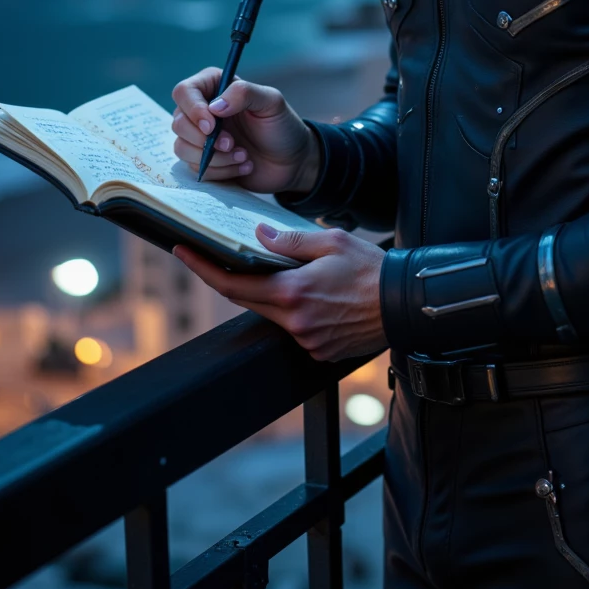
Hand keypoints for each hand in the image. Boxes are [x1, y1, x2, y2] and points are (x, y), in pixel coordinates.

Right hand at [171, 68, 319, 193]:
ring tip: (244, 155)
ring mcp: (201, 138)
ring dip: (214, 157)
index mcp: (214, 87)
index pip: (184, 92)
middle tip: (232, 144)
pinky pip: (196, 169)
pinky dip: (221, 171)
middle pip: (178, 122)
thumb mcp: (272, 102)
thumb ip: (244, 94)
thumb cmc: (283, 126)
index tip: (212, 126)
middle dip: (204, 139)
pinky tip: (244, 166)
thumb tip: (214, 107)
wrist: (292, 162)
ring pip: (183, 148)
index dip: (193, 109)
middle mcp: (203, 111)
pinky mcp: (204, 162)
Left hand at [173, 225, 387, 361]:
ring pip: (272, 315)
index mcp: (293, 292)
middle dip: (233, 278)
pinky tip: (316, 297)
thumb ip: (289, 241)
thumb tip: (258, 237)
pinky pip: (294, 328)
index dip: (203, 268)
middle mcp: (295, 321)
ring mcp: (307, 340)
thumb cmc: (372, 269)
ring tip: (293, 274)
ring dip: (271, 295)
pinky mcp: (319, 351)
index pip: (233, 283)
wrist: (406, 304)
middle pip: (247, 300)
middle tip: (221, 256)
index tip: (182, 251)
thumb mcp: (331, 242)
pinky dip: (294, 311)